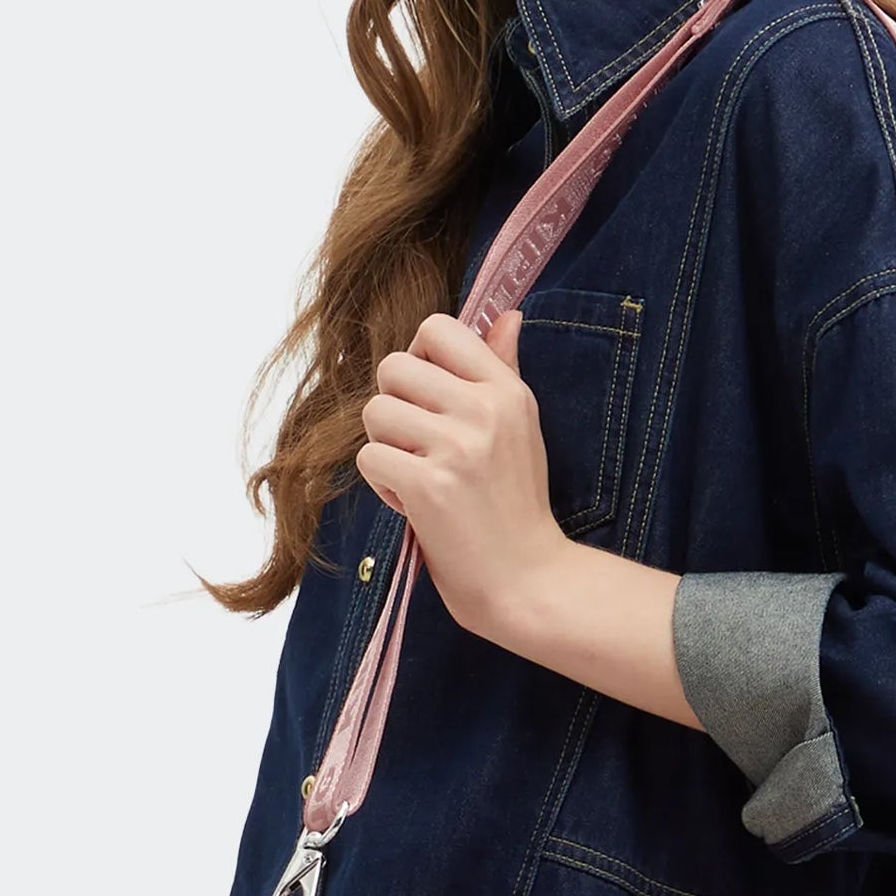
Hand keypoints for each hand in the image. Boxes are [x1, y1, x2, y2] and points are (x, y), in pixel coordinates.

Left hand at [355, 308, 568, 641]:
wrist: (526, 579)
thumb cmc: (517, 504)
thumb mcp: (521, 427)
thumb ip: (502, 369)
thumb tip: (506, 316)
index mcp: (507, 390)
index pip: (438, 328)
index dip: (418, 358)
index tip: (429, 395)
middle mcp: (484, 410)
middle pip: (393, 367)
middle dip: (395, 407)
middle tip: (422, 446)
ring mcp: (456, 447)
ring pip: (374, 412)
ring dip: (385, 447)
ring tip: (420, 475)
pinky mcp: (427, 485)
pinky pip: (369, 458)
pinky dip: (383, 485)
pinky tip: (416, 503)